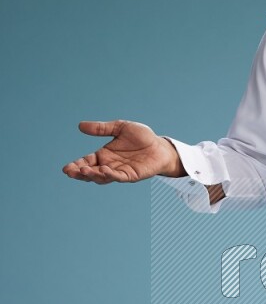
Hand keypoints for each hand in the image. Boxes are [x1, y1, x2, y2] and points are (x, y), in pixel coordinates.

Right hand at [63, 120, 182, 183]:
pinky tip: (103, 170)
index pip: (87, 161)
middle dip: (80, 173)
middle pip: (91, 172)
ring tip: (84, 170)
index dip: (76, 165)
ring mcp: (120, 171)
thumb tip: (80, 126)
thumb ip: (101, 128)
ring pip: (102, 177)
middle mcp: (110, 165)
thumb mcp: (119, 128)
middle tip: (70, 172)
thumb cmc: (142, 137)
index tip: (66, 169)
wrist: (160, 145)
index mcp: (104, 155)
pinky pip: (119, 177)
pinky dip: (110, 175)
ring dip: (92, 175)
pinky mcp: (131, 175)